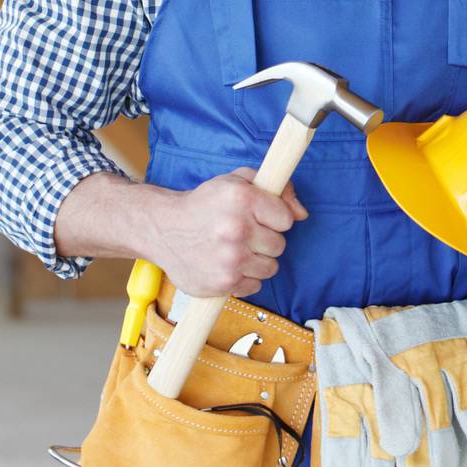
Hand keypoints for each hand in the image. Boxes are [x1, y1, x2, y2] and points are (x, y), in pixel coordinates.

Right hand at [141, 166, 307, 298]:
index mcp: (242, 198)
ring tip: (235, 249)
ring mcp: (230, 259)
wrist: (164, 229)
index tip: (258, 217)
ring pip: (271, 267)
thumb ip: (277, 188)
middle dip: (265, 239)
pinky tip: (227, 264)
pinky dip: (245, 277)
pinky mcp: (223, 283)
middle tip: (243, 233)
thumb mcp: (238, 181)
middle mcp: (237, 229)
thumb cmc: (205, 204)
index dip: (274, 218)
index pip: (286, 219)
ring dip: (257, 260)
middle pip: (280, 245)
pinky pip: (255, 285)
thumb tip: (302, 214)